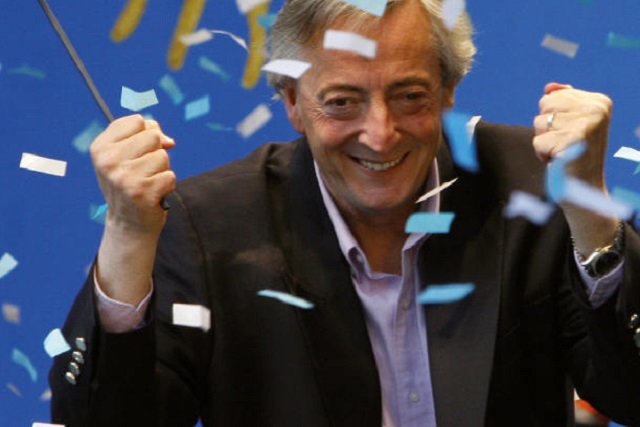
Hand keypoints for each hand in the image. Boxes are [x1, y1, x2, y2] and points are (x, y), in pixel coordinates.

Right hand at [90, 114, 175, 235]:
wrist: (128, 223)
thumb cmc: (130, 183)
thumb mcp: (125, 155)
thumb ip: (144, 135)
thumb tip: (168, 141)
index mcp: (100, 147)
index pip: (137, 121)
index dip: (146, 134)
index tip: (139, 150)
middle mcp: (108, 161)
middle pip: (153, 136)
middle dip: (155, 152)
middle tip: (144, 170)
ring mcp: (124, 177)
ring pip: (163, 156)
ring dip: (161, 170)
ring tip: (148, 182)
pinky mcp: (142, 193)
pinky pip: (170, 176)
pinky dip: (167, 185)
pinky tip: (154, 194)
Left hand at [533, 83, 617, 254]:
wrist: (584, 189)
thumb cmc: (574, 155)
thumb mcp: (570, 123)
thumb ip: (562, 101)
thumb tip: (550, 87)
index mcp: (600, 101)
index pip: (552, 96)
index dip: (553, 117)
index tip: (570, 134)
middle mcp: (597, 109)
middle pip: (544, 105)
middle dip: (546, 127)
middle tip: (564, 144)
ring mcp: (586, 124)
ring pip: (539, 123)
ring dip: (544, 141)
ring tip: (562, 152)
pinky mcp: (572, 141)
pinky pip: (538, 141)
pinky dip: (542, 154)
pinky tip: (559, 161)